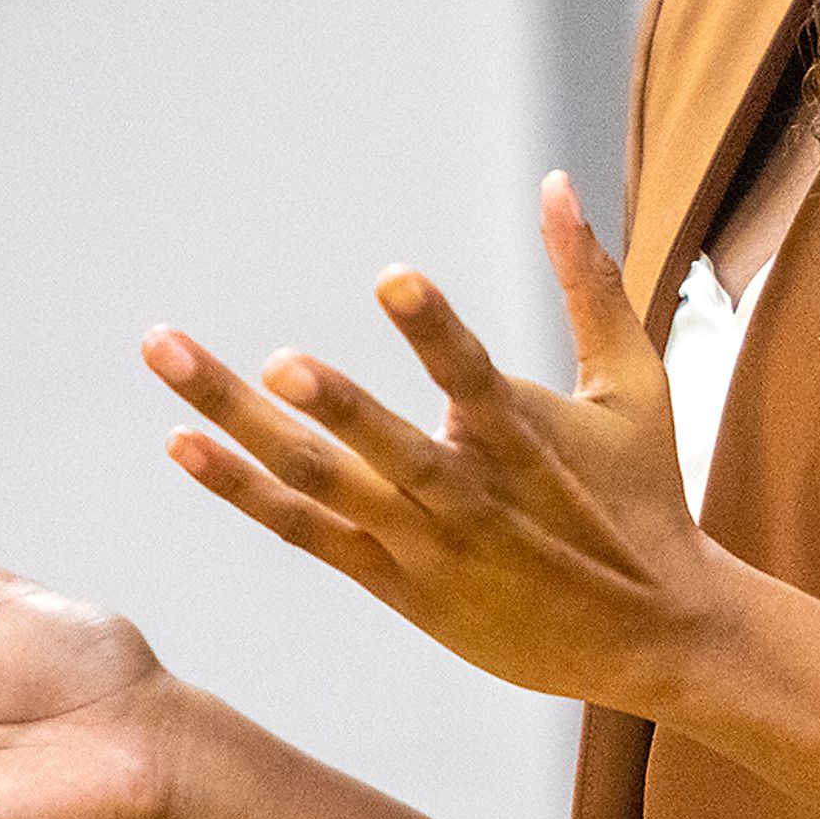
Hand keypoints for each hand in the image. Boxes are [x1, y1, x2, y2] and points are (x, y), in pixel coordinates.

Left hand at [143, 172, 727, 711]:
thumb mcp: (635, 385)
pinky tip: (184, 445)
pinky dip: (243, 491)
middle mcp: (467, 497)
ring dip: (239, 430)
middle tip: (271, 358)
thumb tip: (558, 183)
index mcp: (527, 441)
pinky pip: (304, 531)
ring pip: (318, 484)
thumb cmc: (642, 494)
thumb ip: (591, 283)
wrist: (650, 635)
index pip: (474, 378)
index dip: (435, 330)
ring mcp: (422, 545)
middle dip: (322, 399)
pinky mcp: (393, 581)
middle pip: (377, 445)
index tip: (393, 277)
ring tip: (170, 366)